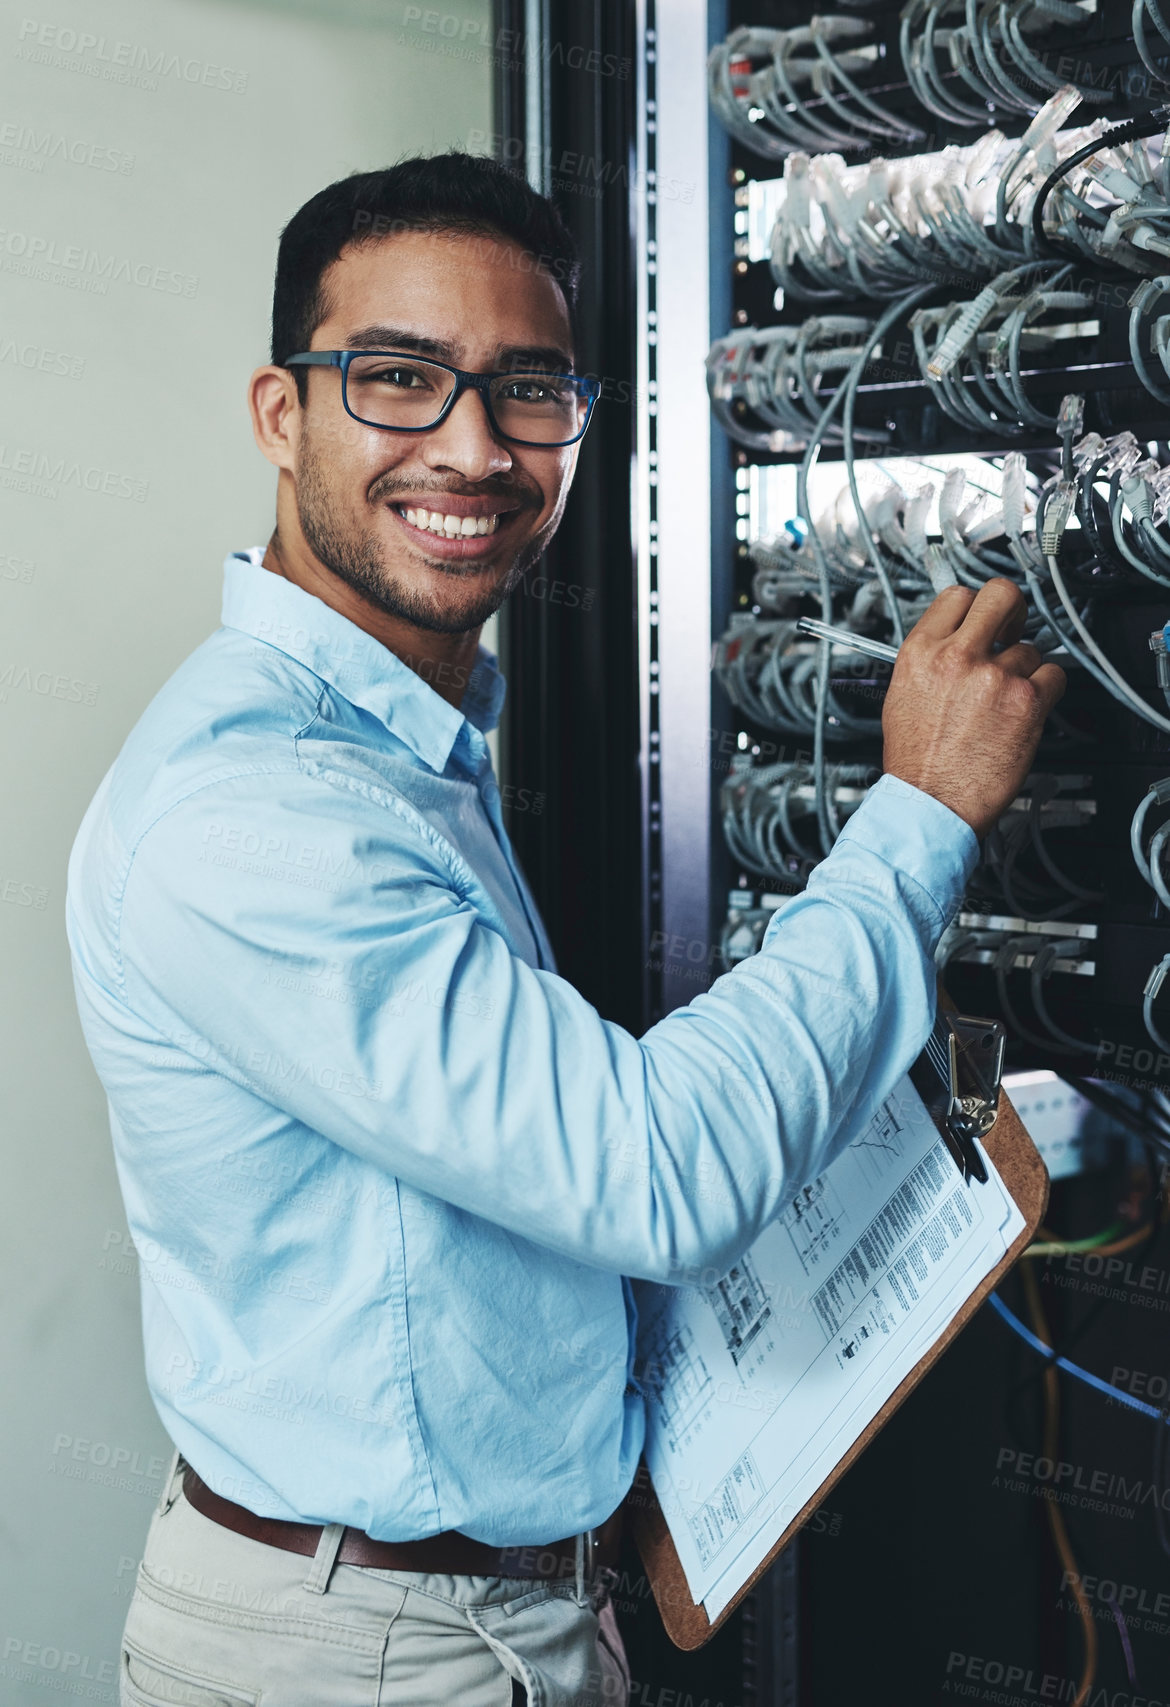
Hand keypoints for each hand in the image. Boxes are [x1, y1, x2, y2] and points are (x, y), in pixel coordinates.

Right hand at [881, 579, 1066, 840]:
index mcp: (920, 653)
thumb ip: (930, 661)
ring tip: (1007, 697)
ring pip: (1030, 647)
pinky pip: (1054, 674)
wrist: (930, 802)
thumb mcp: (902, 696)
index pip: (956, 596)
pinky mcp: (1026, 700)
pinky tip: (1027, 706)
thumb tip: (954, 642)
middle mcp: (957, 657)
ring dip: (1024, 668)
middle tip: (1012, 627)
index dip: (974, 606)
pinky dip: (1047, 689)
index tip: (982, 619)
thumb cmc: (916, 762)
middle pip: (1000, 594)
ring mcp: (994, 676)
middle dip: (1011, 610)